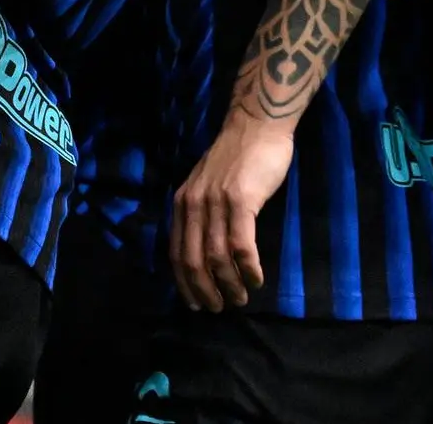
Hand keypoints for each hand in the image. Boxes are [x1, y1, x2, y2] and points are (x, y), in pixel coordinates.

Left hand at [169, 105, 294, 311]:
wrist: (256, 125)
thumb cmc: (238, 157)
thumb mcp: (207, 184)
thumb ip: (203, 212)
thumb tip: (207, 250)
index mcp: (183, 202)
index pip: (175, 252)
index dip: (184, 282)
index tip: (195, 303)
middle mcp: (193, 204)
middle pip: (192, 260)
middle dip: (204, 291)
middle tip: (220, 308)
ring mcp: (216, 202)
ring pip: (216, 257)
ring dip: (229, 284)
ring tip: (241, 299)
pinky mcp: (241, 200)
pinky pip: (241, 245)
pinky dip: (248, 268)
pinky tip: (256, 279)